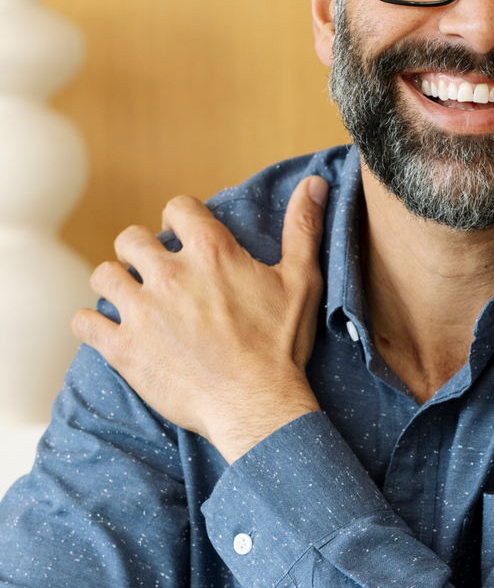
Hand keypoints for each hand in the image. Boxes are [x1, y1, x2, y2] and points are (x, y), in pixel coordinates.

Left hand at [71, 175, 328, 462]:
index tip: (185, 235)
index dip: (181, 218)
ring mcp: (142, 311)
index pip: (178, 208)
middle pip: (130, 238)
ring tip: (132, 297)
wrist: (257, 405)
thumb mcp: (301, 278)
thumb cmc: (281, 343)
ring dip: (116, 282)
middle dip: (141, 248)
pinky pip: (84, 322)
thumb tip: (315, 182)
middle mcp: (170, 274)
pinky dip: (91, 323)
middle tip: (156, 269)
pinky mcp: (123, 348)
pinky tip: (107, 328)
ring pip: (103, 276)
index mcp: (212, 252)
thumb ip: (303, 226)